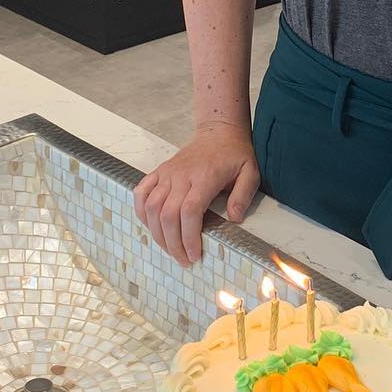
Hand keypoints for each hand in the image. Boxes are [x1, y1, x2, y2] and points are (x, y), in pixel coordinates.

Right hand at [133, 121, 259, 267]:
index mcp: (204, 177)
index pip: (189, 212)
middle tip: (184, 260)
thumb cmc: (234, 153)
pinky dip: (141, 212)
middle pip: (167, 215)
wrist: (219, 131)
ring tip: (170, 249)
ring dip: (157, 233)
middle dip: (173, 244)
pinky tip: (151, 227)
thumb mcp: (250, 172)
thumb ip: (243, 195)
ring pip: (151, 207)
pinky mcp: (160, 171)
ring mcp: (167, 173)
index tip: (195, 255)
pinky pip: (141, 192)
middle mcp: (181, 175)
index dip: (188, 238)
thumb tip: (234, 218)